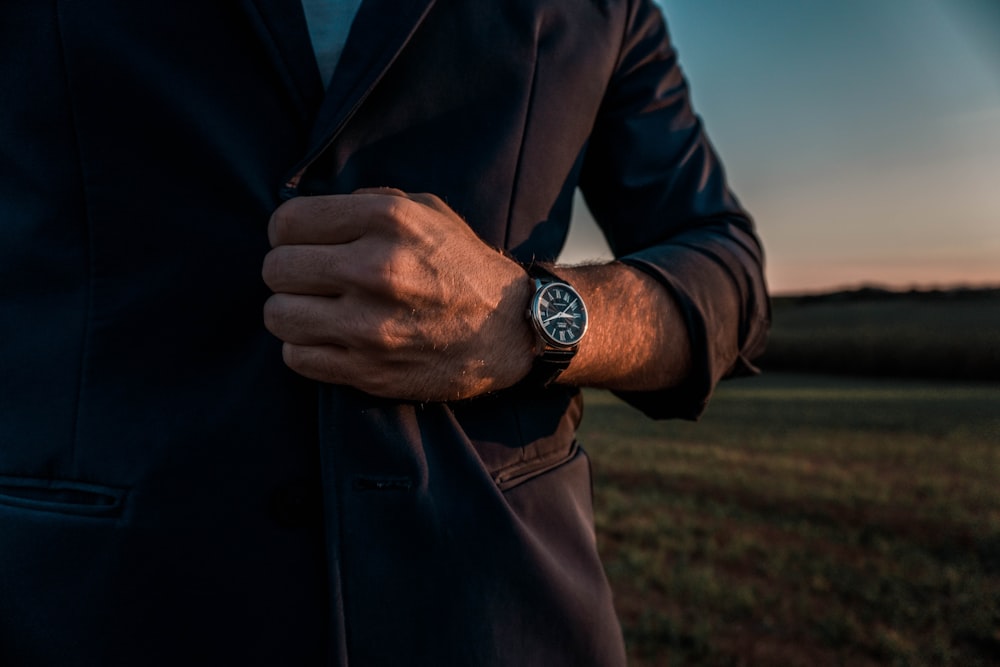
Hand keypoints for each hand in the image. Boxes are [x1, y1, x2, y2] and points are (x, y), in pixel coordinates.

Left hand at [261, 188, 534, 400]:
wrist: (511, 330)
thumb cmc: (462, 266)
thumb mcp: (426, 211)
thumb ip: (367, 203)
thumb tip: (306, 215)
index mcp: (388, 221)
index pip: (286, 222)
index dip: (289, 233)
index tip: (304, 243)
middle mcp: (376, 269)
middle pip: (275, 269)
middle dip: (289, 272)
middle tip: (313, 279)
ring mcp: (370, 326)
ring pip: (277, 316)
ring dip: (293, 312)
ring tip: (319, 310)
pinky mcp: (369, 371)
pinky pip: (296, 358)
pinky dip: (306, 349)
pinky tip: (332, 339)